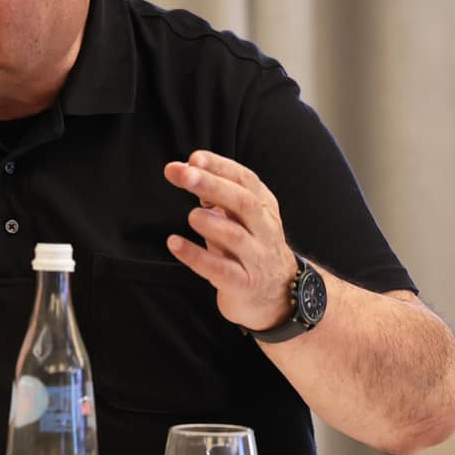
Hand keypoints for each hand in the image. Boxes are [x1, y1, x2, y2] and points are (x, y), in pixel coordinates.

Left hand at [163, 150, 300, 333]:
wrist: (279, 296)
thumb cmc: (251, 248)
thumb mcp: (241, 218)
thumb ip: (216, 195)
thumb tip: (185, 169)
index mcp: (264, 207)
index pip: (245, 180)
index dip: (220, 167)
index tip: (194, 158)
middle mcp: (264, 229)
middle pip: (243, 202)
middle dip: (213, 185)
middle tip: (185, 174)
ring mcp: (256, 257)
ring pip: (236, 236)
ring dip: (211, 222)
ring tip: (191, 215)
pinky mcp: (243, 284)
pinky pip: (219, 269)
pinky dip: (195, 255)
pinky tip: (174, 244)